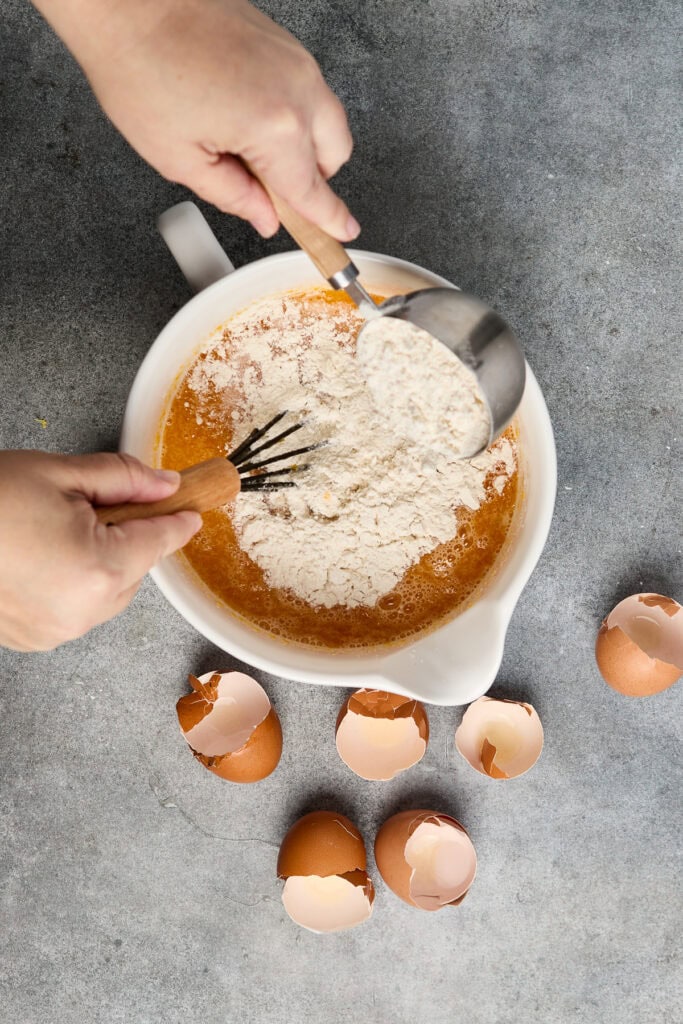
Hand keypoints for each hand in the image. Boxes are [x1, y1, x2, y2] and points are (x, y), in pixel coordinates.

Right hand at [0, 451, 200, 651]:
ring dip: (101, 563)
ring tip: (56, 531)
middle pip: (136, 570)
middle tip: (96, 507)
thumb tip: (165, 485)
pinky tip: (41, 556)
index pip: (161, 541)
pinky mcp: (34, 639)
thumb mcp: (58, 474)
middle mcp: (83, 611)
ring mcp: (57, 630)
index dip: (178, 520)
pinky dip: (73, 584)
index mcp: (99, 569)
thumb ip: (124, 479)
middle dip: (129, 538)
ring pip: (109, 593)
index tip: (191, 510)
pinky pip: (77, 609)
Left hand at [34, 0, 357, 239]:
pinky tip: (244, 114)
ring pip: (326, 120)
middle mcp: (298, 88)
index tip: (342, 234)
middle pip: (335, 155)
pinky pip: (307, 91)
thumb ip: (233, 196)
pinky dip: (290, 114)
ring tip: (245, 146)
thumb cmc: (140, 65)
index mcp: (276, 127)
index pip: (313, 191)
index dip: (328, 220)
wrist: (126, 1)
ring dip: (301, 145)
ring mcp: (295, 59)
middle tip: (267, 188)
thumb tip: (263, 215)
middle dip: (310, 179)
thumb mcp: (180, 159)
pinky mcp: (285, 42)